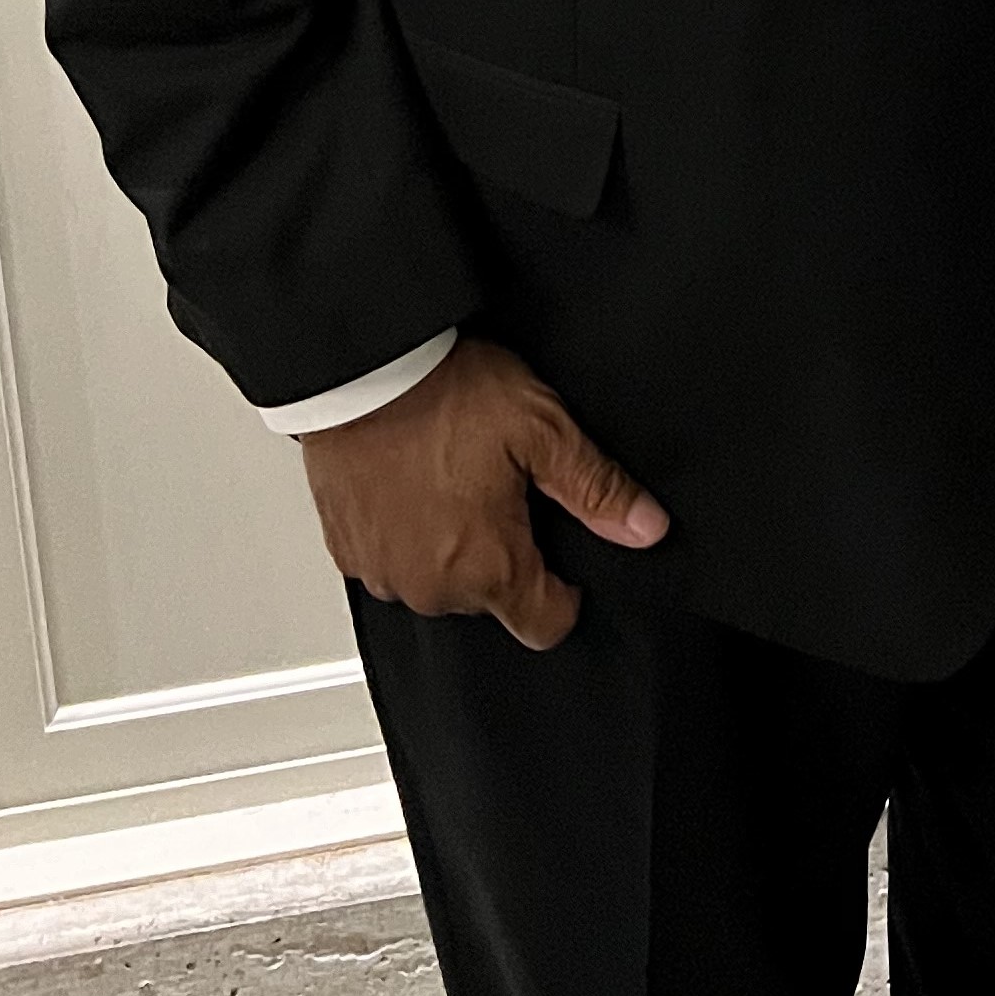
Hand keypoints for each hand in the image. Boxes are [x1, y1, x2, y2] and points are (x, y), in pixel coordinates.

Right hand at [298, 334, 667, 649]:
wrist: (362, 370)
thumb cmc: (446, 395)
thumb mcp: (543, 431)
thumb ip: (597, 488)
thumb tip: (646, 527)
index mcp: (487, 569)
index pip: (545, 625)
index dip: (566, 593)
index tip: (566, 554)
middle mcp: (431, 588)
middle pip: (493, 600)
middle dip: (509, 555)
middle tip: (508, 489)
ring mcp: (383, 574)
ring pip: (441, 582)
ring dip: (455, 547)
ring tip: (460, 480)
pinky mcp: (348, 552)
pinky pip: (395, 562)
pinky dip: (410, 535)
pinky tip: (418, 485)